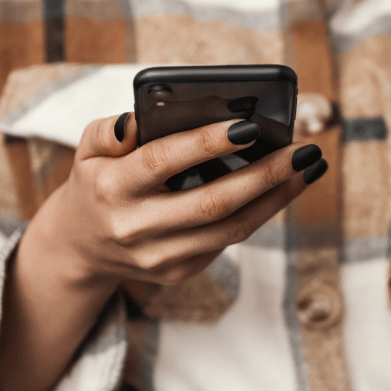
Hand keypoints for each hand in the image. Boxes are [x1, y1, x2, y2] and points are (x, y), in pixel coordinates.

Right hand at [34, 112, 324, 287]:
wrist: (82, 248)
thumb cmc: (96, 184)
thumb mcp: (87, 152)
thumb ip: (109, 130)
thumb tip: (139, 119)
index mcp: (111, 189)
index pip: (164, 161)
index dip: (208, 143)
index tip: (250, 126)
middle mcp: (136, 228)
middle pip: (214, 203)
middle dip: (267, 175)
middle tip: (305, 150)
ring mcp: (161, 257)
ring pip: (233, 228)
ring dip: (278, 197)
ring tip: (308, 168)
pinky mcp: (180, 272)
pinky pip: (230, 240)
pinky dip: (261, 211)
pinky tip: (283, 188)